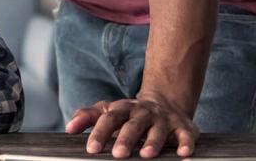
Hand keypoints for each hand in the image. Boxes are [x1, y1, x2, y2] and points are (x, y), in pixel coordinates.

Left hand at [65, 92, 198, 158]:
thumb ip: (89, 117)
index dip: (100, 133)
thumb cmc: (130, 114)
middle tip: (118, 154)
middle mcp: (144, 112)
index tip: (91, 148)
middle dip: (126, 139)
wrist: (165, 102)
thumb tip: (69, 128)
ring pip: (158, 130)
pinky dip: (185, 144)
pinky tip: (183, 153)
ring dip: (153, 142)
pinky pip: (186, 136)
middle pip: (133, 125)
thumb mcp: (109, 111)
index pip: (109, 119)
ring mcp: (164, 120)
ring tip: (146, 154)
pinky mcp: (184, 128)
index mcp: (123, 109)